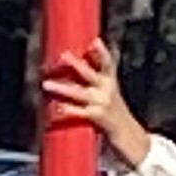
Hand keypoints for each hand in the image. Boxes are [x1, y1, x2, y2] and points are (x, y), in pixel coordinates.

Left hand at [38, 41, 150, 170]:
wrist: (129, 135)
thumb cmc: (114, 113)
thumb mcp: (110, 93)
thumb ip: (99, 81)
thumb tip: (83, 64)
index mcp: (111, 82)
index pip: (108, 63)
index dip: (102, 52)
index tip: (95, 41)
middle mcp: (107, 90)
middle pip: (90, 74)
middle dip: (76, 64)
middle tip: (63, 55)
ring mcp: (102, 103)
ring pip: (79, 92)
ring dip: (62, 88)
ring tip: (46, 84)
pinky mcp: (97, 117)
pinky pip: (79, 112)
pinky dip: (68, 109)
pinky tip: (57, 107)